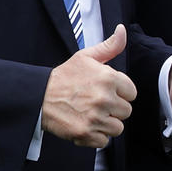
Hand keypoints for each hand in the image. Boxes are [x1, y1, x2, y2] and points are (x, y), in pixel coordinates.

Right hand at [41, 24, 136, 147]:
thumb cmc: (64, 77)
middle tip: (97, 102)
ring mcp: (96, 117)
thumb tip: (122, 30)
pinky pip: (104, 141)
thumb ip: (110, 46)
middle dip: (114, 108)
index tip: (107, 91)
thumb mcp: (86, 56)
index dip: (120, 92)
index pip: (131, 93)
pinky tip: (86, 123)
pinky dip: (96, 136)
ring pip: (117, 128)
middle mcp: (104, 98)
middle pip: (126, 111)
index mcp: (109, 78)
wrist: (40, 96)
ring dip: (106, 123)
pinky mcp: (86, 133)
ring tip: (91, 113)